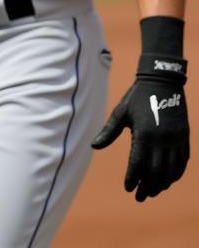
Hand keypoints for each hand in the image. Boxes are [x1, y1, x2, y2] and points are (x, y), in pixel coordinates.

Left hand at [91, 61, 188, 200]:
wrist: (162, 82)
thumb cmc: (136, 97)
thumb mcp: (121, 112)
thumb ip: (109, 131)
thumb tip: (94, 146)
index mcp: (144, 134)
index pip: (138, 163)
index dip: (133, 178)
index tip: (128, 188)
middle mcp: (162, 140)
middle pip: (156, 172)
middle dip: (147, 186)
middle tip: (140, 197)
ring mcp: (176, 140)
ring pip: (171, 170)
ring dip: (162, 184)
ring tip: (152, 192)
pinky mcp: (184, 139)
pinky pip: (181, 162)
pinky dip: (175, 174)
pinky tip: (168, 180)